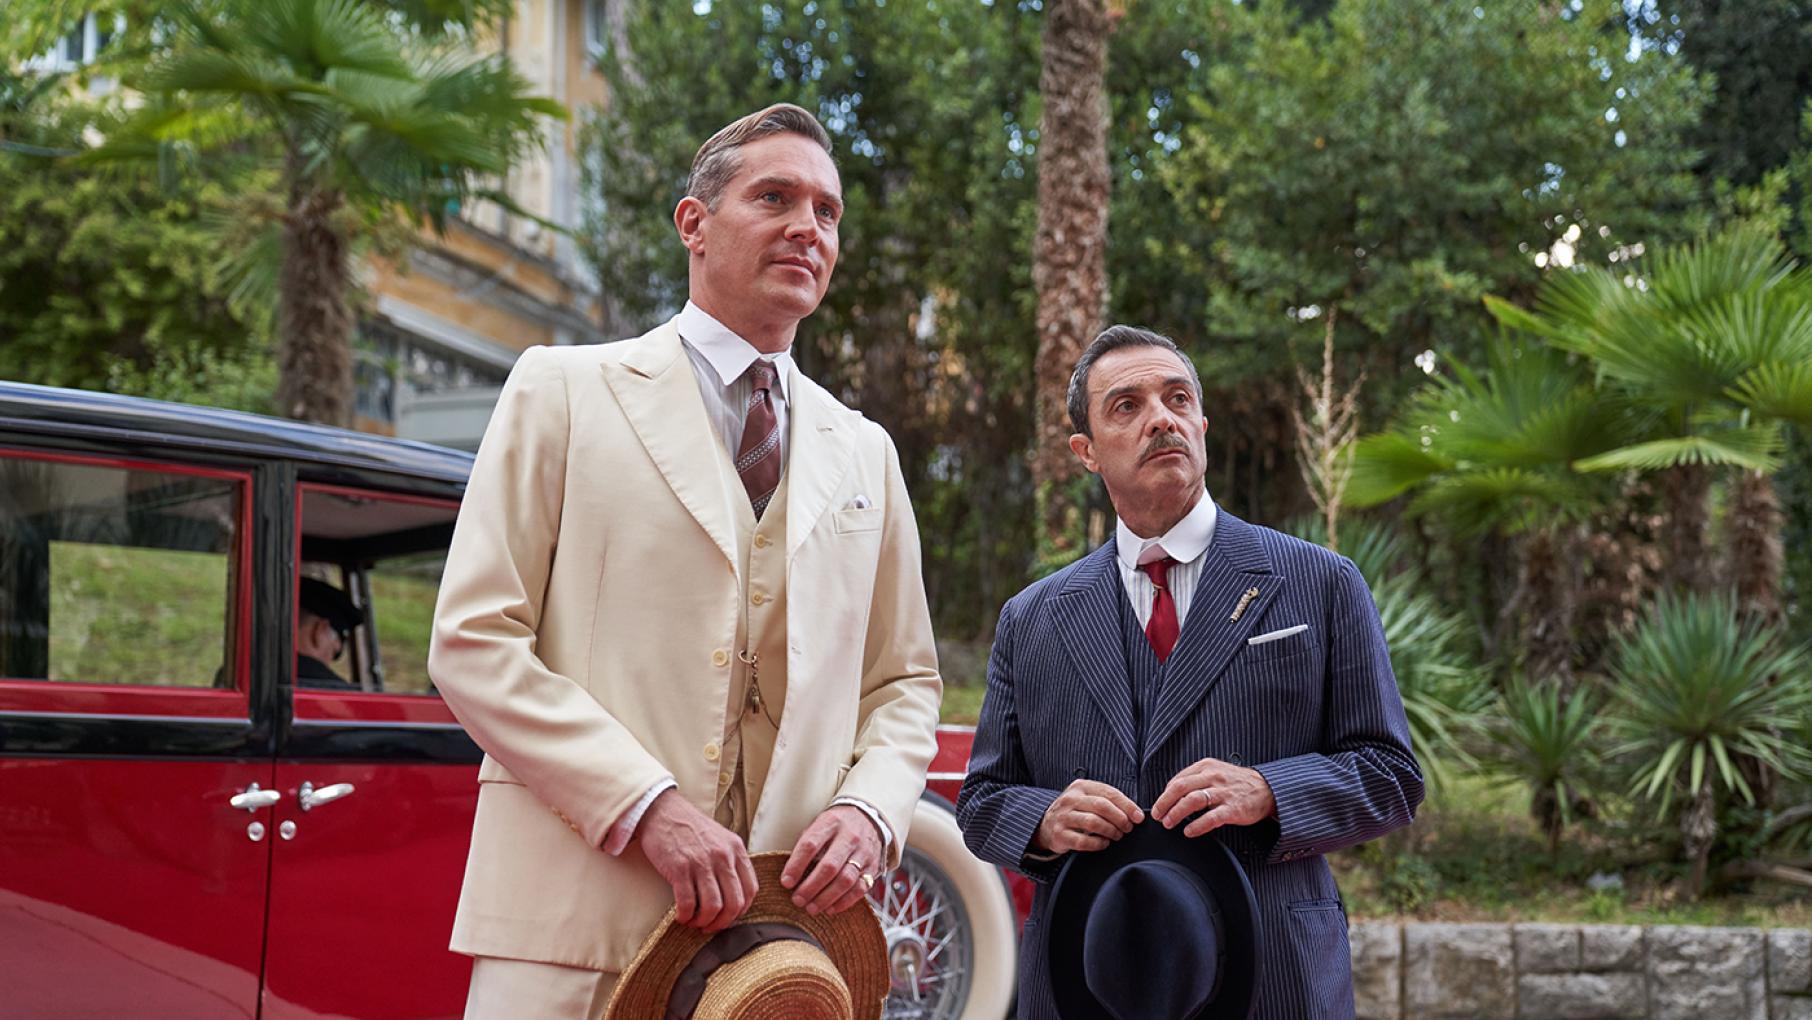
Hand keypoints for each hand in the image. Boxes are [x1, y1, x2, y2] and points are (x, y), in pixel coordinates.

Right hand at [638, 789, 757, 930]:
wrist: (662, 811)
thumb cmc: (690, 828)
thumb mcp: (720, 838)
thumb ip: (731, 861)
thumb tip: (734, 894)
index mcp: (736, 849)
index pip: (751, 890)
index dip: (741, 910)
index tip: (729, 916)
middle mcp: (723, 856)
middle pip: (734, 903)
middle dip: (723, 922)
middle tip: (710, 926)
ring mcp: (702, 862)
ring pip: (713, 907)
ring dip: (704, 922)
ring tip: (694, 922)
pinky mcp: (680, 868)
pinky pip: (688, 903)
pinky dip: (685, 916)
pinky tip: (681, 916)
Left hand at [781, 805, 884, 915]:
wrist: (867, 819)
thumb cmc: (834, 827)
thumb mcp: (818, 825)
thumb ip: (805, 846)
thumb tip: (790, 877)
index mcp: (830, 823)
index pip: (810, 845)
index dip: (796, 865)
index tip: (786, 882)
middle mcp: (849, 837)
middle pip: (829, 866)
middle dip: (811, 887)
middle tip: (797, 900)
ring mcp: (864, 852)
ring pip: (846, 880)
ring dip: (826, 898)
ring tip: (811, 908)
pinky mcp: (873, 867)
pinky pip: (860, 888)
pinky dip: (844, 902)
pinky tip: (830, 909)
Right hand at [1033, 779, 1142, 853]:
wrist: (1046, 825)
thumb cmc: (1075, 812)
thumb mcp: (1088, 798)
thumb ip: (1108, 801)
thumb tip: (1135, 814)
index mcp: (1081, 787)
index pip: (1109, 793)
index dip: (1127, 806)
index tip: (1139, 817)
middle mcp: (1070, 799)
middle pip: (1102, 806)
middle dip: (1120, 819)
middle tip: (1128, 828)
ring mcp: (1063, 817)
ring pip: (1093, 823)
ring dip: (1110, 831)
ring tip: (1117, 836)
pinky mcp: (1060, 834)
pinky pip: (1083, 841)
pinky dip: (1098, 844)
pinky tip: (1104, 843)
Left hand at [1152, 757, 1275, 836]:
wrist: (1267, 788)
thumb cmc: (1237, 783)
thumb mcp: (1215, 772)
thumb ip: (1195, 780)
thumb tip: (1171, 793)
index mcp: (1206, 767)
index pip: (1178, 779)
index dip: (1164, 794)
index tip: (1159, 806)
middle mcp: (1213, 777)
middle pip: (1181, 788)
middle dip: (1165, 803)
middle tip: (1157, 816)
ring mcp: (1223, 793)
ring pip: (1192, 801)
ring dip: (1176, 813)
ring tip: (1168, 823)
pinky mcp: (1233, 809)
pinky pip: (1211, 818)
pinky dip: (1197, 826)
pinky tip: (1189, 831)